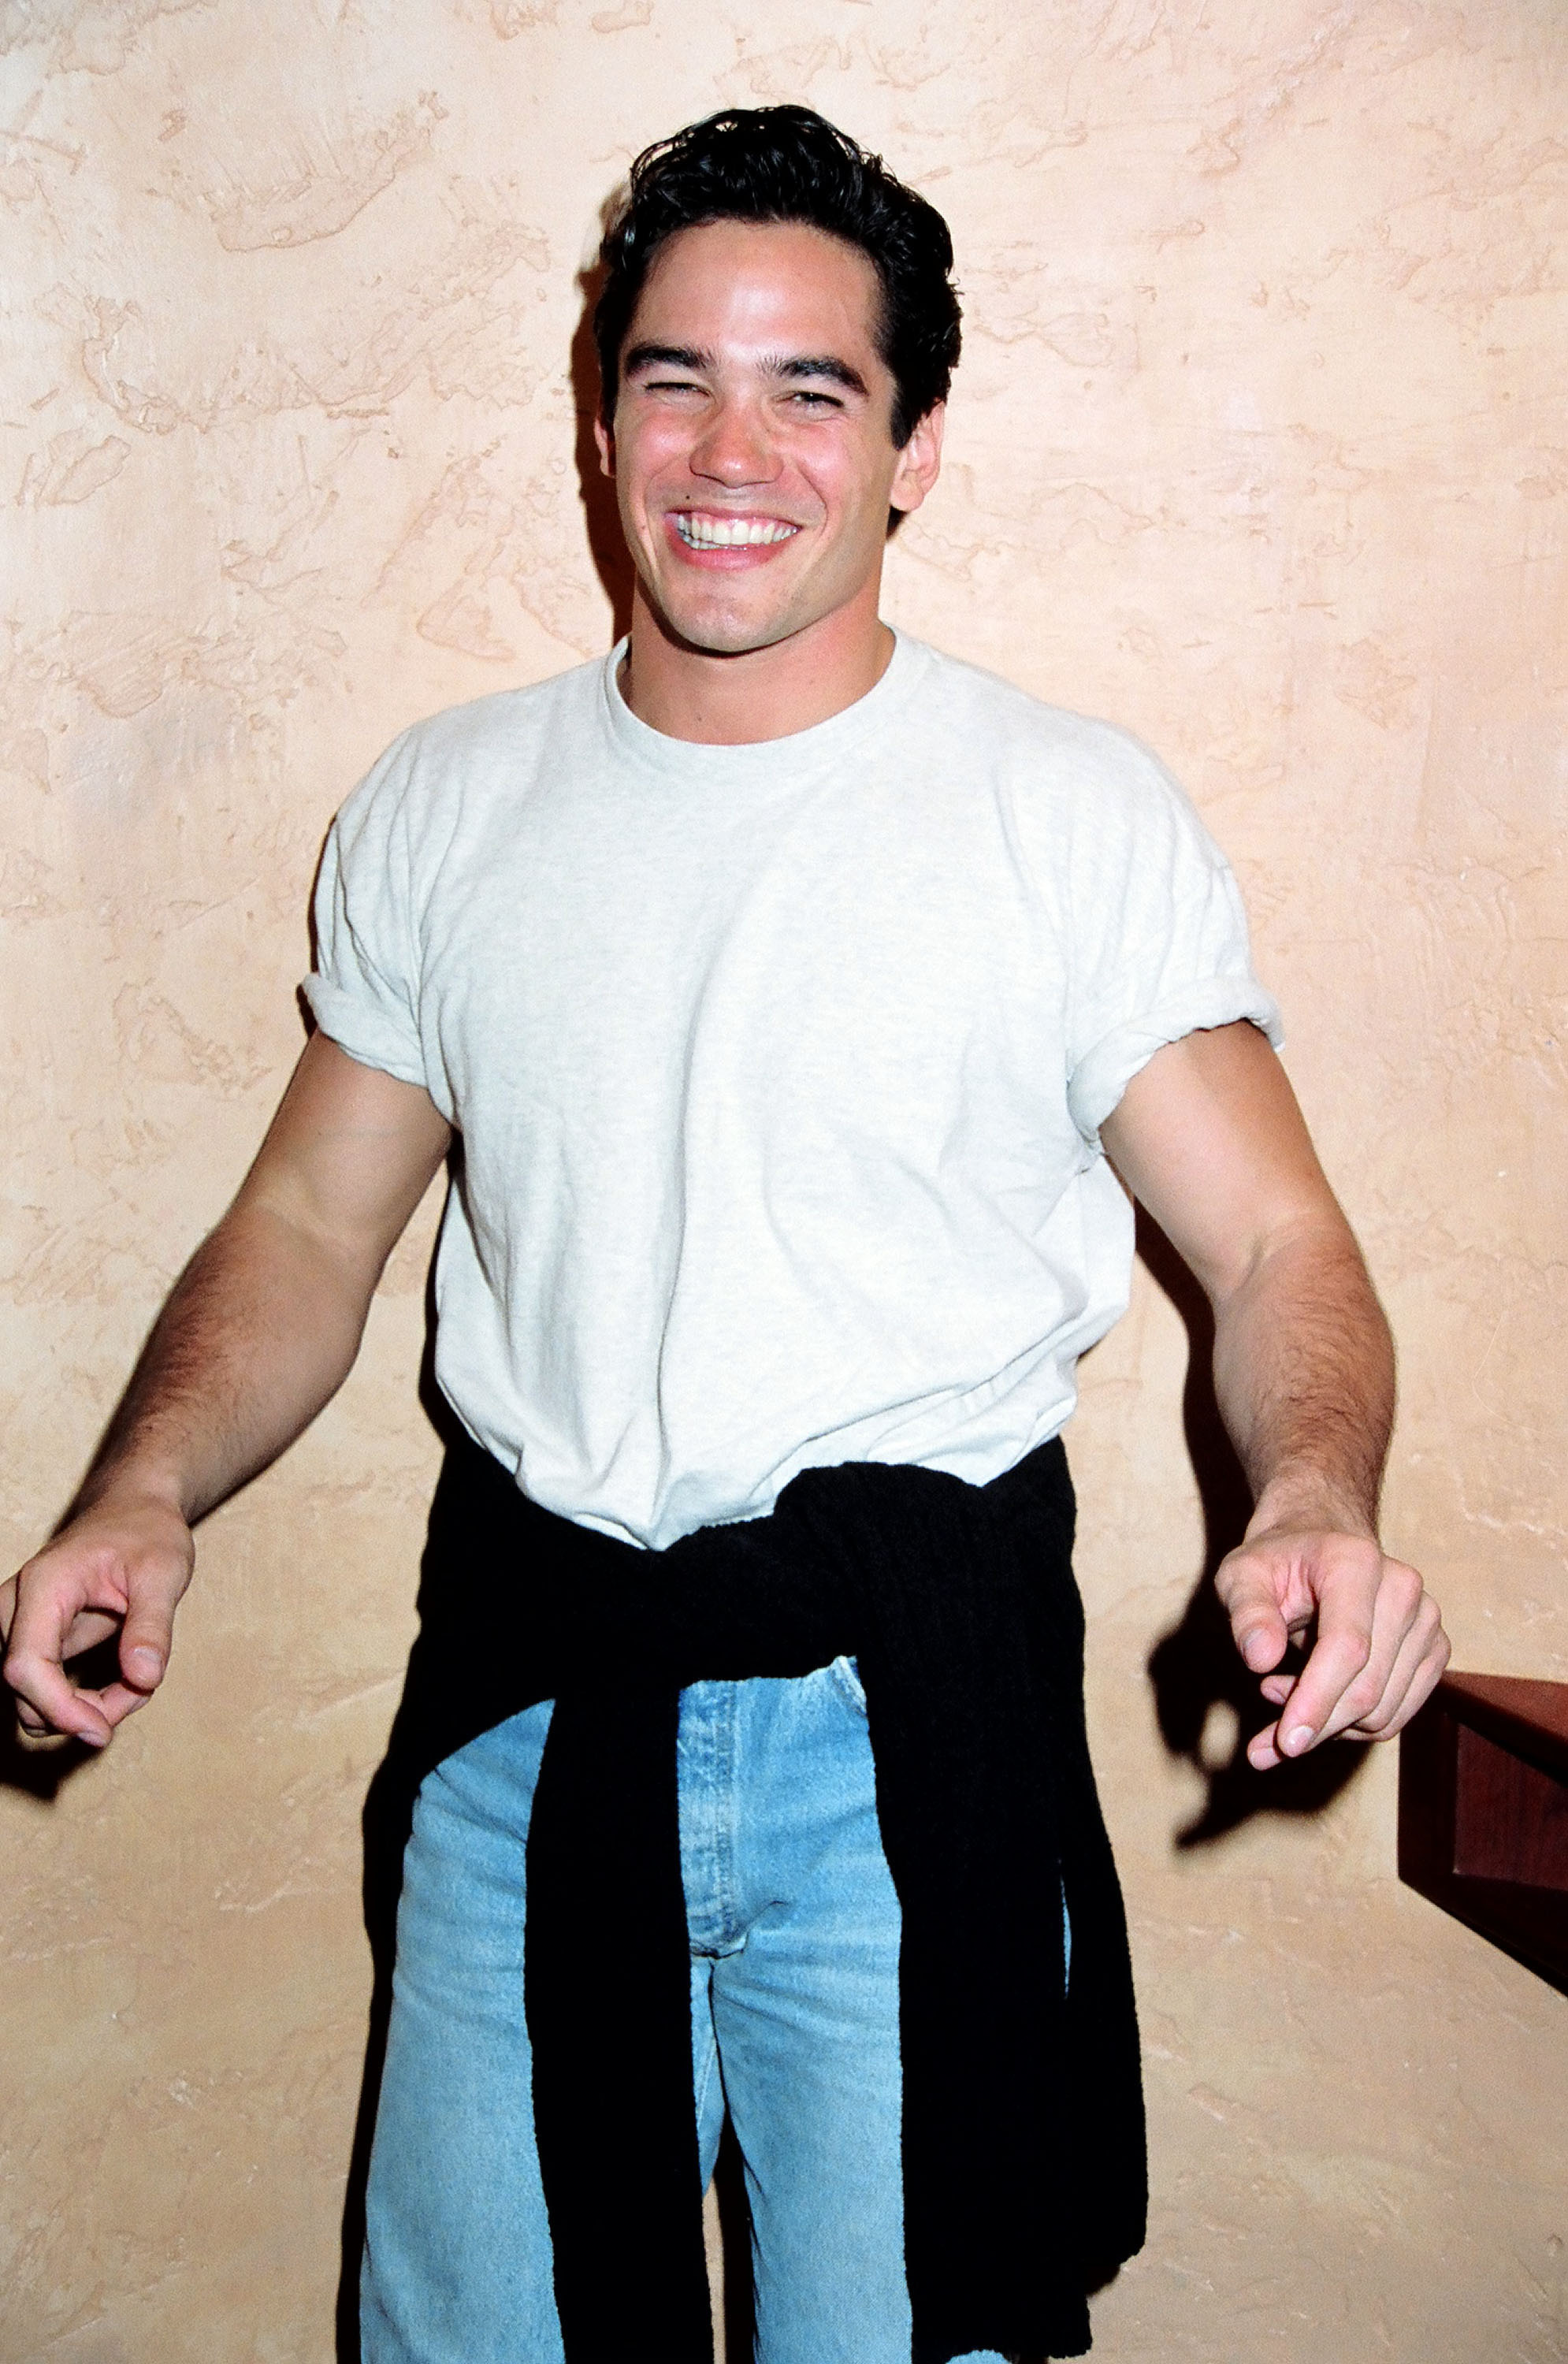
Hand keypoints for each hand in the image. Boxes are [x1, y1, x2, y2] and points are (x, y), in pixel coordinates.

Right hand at [1, 1489, 194, 1747]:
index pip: (25, 1667)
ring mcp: (19, 1627)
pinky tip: (127, 1674)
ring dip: (87, 1706)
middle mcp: (16, 1609)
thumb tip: (144, 1679)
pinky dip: (85, 1699)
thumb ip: (153, 1626)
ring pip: (35, 1700)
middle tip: (144, 1687)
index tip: (103, 1731)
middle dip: (85, 1709)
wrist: (134, 1510)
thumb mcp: (164, 1573)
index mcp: (43, 1586)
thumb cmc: (148, 1532)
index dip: (59, 1709)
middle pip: (26, 1692)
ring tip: (140, 1674)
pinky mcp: (32, 1642)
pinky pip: (48, 1690)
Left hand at [1214, 1522, 1449, 1771]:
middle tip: (1263, 1741)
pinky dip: (1353, 1724)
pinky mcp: (1435, 1650)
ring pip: (1382, 1712)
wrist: (1320, 1543)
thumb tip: (1260, 1660)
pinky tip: (1317, 1696)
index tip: (1286, 1743)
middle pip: (1366, 1689)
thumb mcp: (1241, 1576)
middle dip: (1314, 1725)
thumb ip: (1247, 1613)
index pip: (1348, 1647)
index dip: (1317, 1700)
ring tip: (1283, 1691)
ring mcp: (1427, 1621)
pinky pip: (1396, 1715)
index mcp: (1356, 1562)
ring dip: (1328, 1724)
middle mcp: (1404, 1589)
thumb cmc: (1277, 1562)